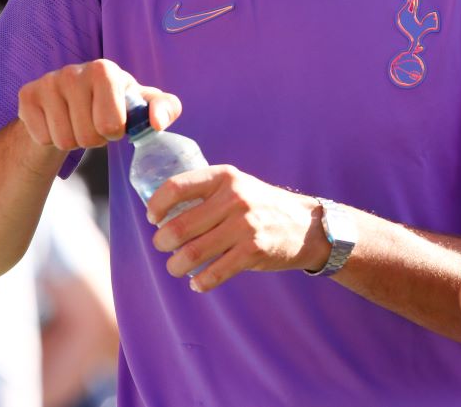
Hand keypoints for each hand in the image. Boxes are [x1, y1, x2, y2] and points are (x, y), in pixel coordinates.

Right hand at [16, 59, 181, 150]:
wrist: (75, 102)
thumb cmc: (117, 103)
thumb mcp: (144, 105)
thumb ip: (165, 108)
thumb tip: (157, 123)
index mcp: (104, 70)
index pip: (110, 124)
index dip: (115, 132)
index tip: (115, 122)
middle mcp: (73, 71)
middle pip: (86, 136)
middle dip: (94, 139)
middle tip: (94, 125)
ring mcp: (47, 82)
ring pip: (63, 140)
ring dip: (74, 140)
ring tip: (78, 123)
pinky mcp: (27, 95)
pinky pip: (42, 138)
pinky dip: (52, 138)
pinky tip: (58, 122)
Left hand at [147, 166, 330, 291]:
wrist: (306, 225)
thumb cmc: (262, 206)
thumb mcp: (238, 185)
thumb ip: (207, 192)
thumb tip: (163, 211)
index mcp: (225, 177)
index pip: (176, 187)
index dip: (157, 205)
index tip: (153, 218)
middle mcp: (234, 199)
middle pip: (178, 227)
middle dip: (162, 242)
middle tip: (164, 246)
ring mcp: (245, 226)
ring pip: (191, 254)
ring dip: (175, 266)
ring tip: (176, 266)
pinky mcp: (253, 251)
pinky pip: (213, 274)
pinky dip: (200, 282)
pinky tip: (198, 282)